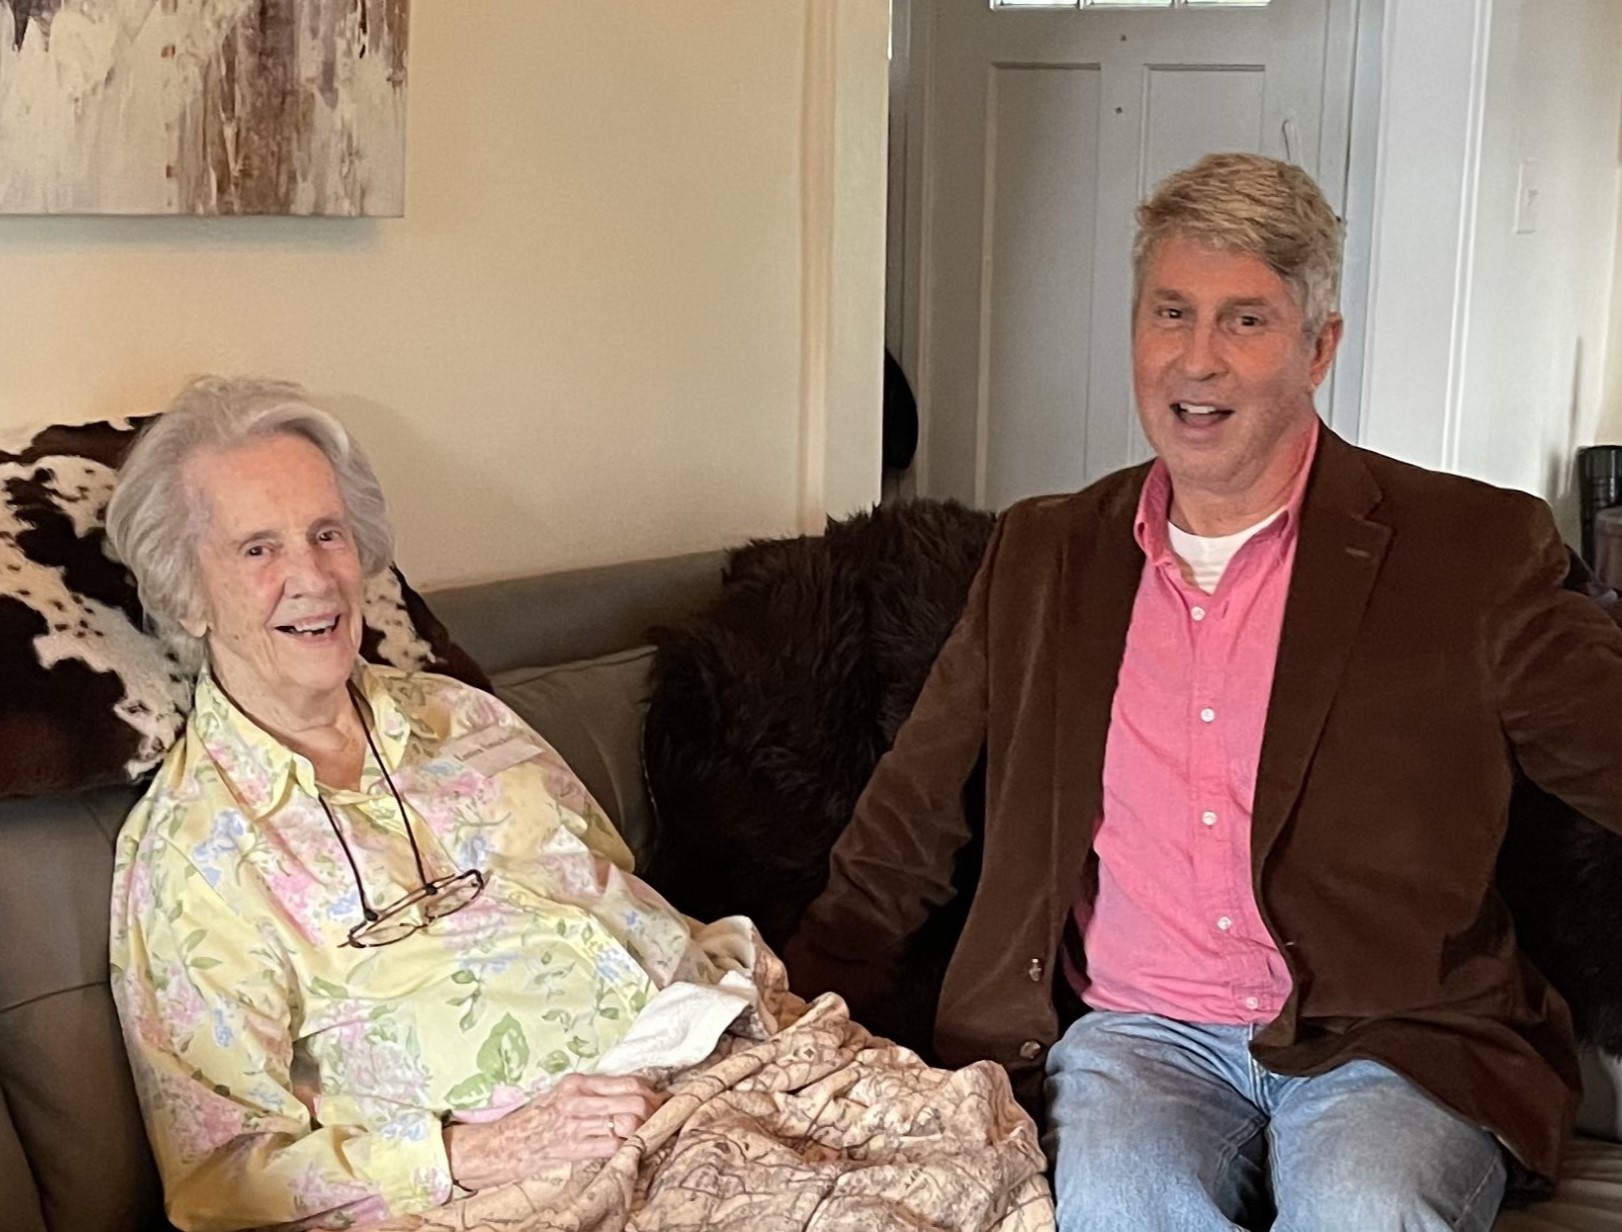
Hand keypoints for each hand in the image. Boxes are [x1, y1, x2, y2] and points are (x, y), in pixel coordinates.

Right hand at [444, 1074, 664, 1190]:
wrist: (502, 1145)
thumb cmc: (535, 1120)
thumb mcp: (562, 1095)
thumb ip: (593, 1092)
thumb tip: (632, 1093)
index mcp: (578, 1082)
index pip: (629, 1081)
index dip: (653, 1092)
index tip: (664, 1100)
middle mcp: (578, 1099)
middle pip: (635, 1101)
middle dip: (655, 1112)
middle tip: (663, 1119)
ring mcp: (576, 1124)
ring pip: (627, 1123)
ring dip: (645, 1130)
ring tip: (651, 1135)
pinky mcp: (572, 1148)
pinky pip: (611, 1147)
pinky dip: (627, 1149)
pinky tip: (631, 1151)